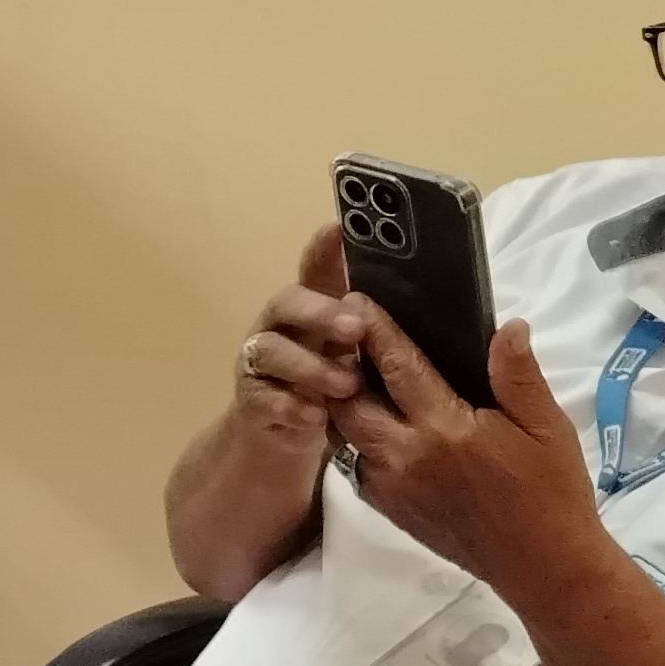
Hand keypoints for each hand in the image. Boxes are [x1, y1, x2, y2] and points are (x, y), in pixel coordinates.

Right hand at [233, 226, 371, 451]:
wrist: (279, 434)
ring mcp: (258, 362)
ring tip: (347, 384)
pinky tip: (317, 416)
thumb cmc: (323, 384)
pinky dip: (291, 406)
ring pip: (272, 352)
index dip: (322, 251)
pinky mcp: (251, 400)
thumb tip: (413, 292)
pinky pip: (265, 398)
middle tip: (357, 327)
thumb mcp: (347, 353)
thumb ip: (366, 324)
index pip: (312, 272)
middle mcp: (276, 326)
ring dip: (311, 366)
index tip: (337, 230)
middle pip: (286, 304)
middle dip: (320, 312)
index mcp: (306, 309)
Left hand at [338, 308, 604, 599]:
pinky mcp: (389, 508)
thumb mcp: (548, 428)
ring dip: (342, 401)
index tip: (356, 296)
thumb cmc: (552, 492)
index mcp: (444, 429)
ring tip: (349, 372)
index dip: (374, 330)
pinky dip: (355, 438)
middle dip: (340, 363)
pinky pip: (356, 464)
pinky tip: (370, 421)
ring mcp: (391, 486)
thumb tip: (507, 326)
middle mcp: (405, 456)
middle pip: (348, 399)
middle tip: (342, 334)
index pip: (397, 367)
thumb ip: (519, 376)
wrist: (544, 567)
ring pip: (345, 432)